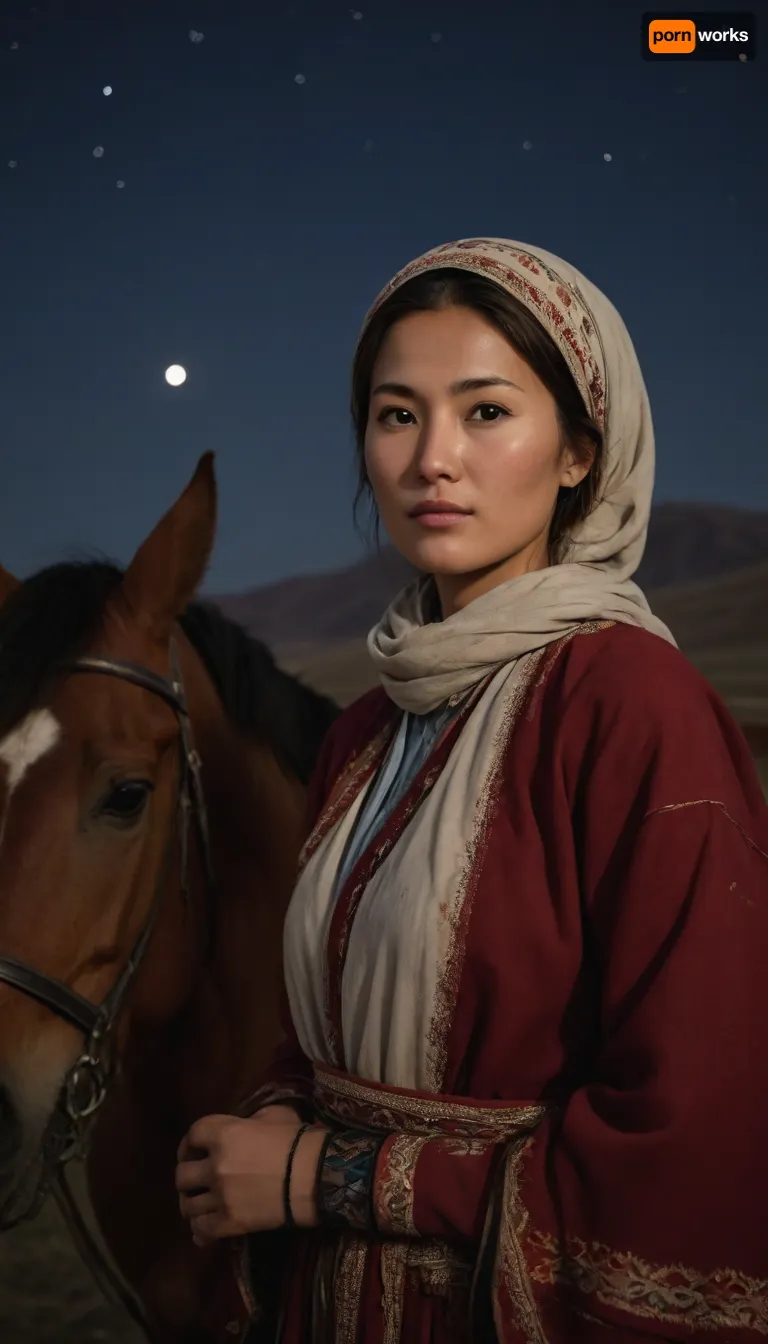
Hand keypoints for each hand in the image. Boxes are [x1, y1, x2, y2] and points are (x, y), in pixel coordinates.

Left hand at [175, 1112, 326, 1246]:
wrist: (315, 1177)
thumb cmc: (297, 1141)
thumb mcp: (272, 1116)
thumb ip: (247, 1120)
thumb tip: (241, 1126)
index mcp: (223, 1135)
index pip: (192, 1136)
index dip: (189, 1143)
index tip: (193, 1150)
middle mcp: (215, 1166)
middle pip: (182, 1174)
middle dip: (187, 1176)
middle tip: (196, 1180)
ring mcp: (220, 1197)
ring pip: (187, 1205)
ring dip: (191, 1203)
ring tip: (200, 1204)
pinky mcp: (229, 1223)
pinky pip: (201, 1229)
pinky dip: (199, 1229)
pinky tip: (203, 1228)